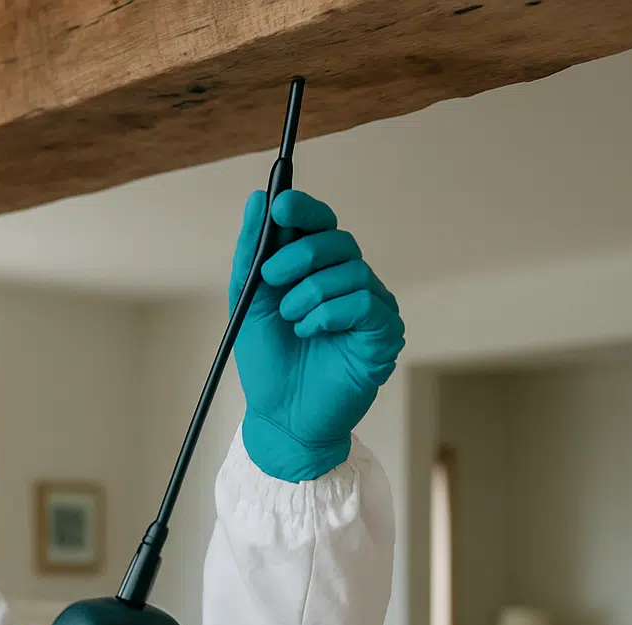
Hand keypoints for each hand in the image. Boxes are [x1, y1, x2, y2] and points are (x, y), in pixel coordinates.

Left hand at [229, 190, 404, 481]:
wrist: (280, 417)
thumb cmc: (268, 363)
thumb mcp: (248, 303)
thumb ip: (251, 254)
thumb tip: (257, 200)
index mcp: (317, 271)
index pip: (320, 225)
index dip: (304, 210)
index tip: (280, 205)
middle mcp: (348, 283)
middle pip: (338, 241)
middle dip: (299, 255)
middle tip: (271, 278)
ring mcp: (369, 307)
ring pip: (351, 271)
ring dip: (309, 293)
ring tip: (291, 322)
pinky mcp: (384, 334)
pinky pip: (365, 303)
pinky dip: (329, 314)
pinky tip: (311, 333)